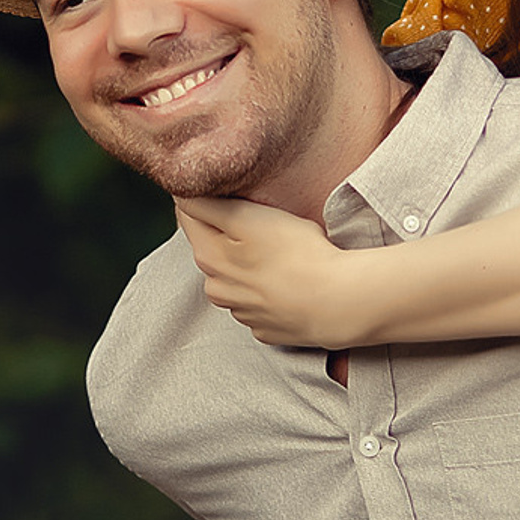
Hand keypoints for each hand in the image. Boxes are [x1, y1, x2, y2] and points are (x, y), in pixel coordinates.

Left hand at [175, 196, 358, 345]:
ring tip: (284, 253)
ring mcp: (243, 313)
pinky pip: (260, 300)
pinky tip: (291, 280)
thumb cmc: (296, 254)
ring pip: (237, 276)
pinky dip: (270, 288)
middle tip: (265, 222)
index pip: (189, 216)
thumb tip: (180, 195)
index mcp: (208, 258)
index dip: (205, 197)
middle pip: (213, 248)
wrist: (339, 302)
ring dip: (250, 263)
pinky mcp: (268, 328)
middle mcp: (218, 289)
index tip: (229, 191)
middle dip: (230, 232)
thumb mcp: (247, 218)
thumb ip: (207, 206)